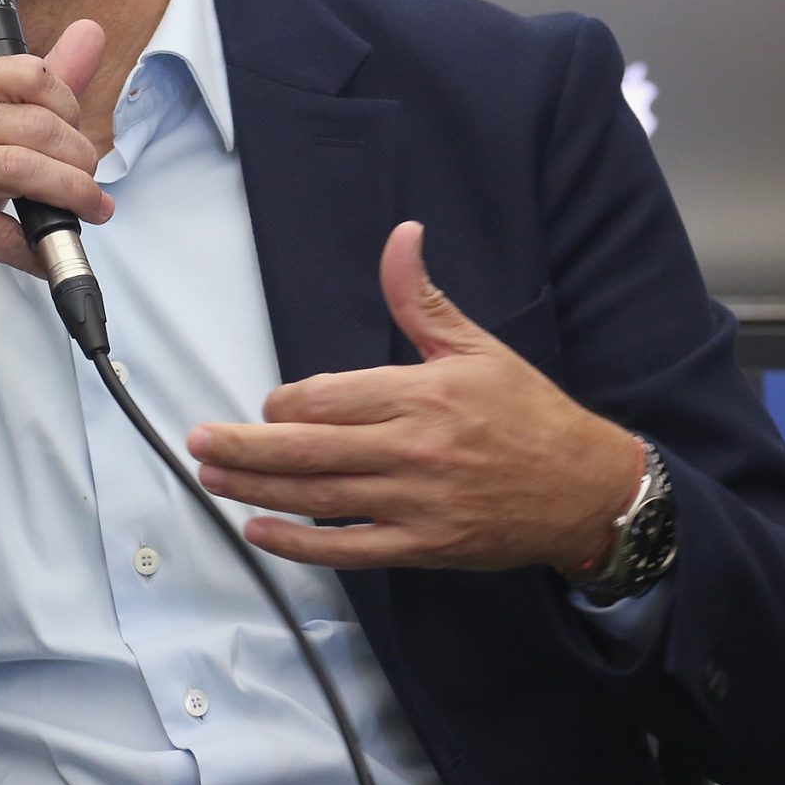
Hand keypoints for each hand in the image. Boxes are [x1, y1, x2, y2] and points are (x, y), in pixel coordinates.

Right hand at [0, 19, 114, 377]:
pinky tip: (45, 254)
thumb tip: (91, 32)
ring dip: (70, 197)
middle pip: (34, 125)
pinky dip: (35, 247)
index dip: (70, 110)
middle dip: (79, 161)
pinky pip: (0, 231)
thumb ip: (38, 89)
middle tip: (90, 188)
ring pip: (21, 169)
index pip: (29, 74)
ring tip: (88, 212)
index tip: (76, 141)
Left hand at [188, 221, 645, 571]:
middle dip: (242, 446)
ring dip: (256, 488)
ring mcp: (417, 502)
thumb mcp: (477, 347)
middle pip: (307, 449)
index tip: (270, 407)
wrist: (586, 489)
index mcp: (423, 394)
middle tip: (197, 442)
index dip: (285, 404)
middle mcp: (414, 449)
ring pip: (318, 496)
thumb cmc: (529, 415)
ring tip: (211, 478)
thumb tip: (402, 236)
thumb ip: (422, 299)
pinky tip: (261, 530)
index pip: (327, 398)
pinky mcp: (423, 545)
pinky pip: (348, 548)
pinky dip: (299, 543)